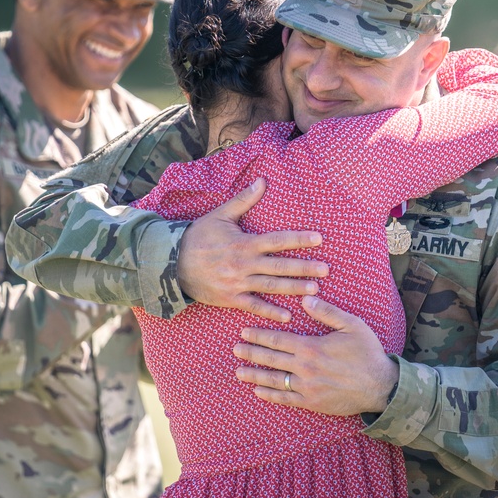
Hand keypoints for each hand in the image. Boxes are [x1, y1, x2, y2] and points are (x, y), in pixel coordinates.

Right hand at [177, 179, 328, 322]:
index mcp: (244, 243)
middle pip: (279, 266)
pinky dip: (269, 312)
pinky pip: (253, 306)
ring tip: (315, 290)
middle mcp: (243, 264)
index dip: (298, 239)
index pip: (276, 240)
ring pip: (270, 287)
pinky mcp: (230, 299)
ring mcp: (237, 283)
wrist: (171, 263)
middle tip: (326, 269)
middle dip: (304, 267)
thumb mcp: (220, 215)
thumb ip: (244, 200)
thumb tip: (262, 180)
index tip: (318, 238)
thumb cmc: (198, 236)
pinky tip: (287, 316)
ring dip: (293, 289)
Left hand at [233, 295, 399, 415]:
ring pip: (274, 380)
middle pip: (271, 359)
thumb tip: (305, 297)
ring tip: (238, 371)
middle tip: (235, 349)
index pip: (278, 340)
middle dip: (251, 353)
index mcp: (312, 347)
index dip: (259, 336)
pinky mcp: (312, 403)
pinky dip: (270, 395)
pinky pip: (286, 399)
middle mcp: (305, 368)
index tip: (244, 332)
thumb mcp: (352, 325)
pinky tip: (258, 391)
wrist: (381, 386)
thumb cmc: (368, 352)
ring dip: (254, 375)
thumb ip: (327, 312)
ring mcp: (307, 387)